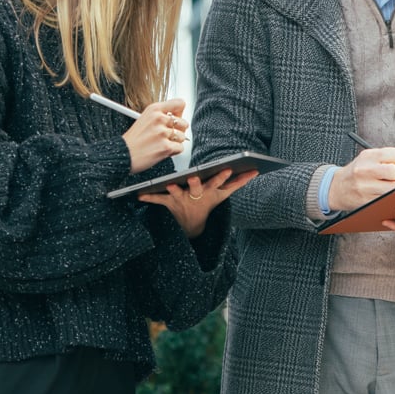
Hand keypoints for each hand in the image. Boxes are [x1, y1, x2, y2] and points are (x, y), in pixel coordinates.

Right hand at [122, 98, 189, 173]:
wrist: (121, 155)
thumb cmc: (132, 139)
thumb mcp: (144, 118)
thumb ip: (161, 115)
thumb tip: (179, 116)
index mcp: (154, 109)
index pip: (180, 103)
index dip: (180, 113)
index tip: (176, 118)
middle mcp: (159, 119)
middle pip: (184, 123)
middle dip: (178, 131)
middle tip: (166, 136)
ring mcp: (162, 133)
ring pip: (183, 136)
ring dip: (175, 142)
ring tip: (161, 143)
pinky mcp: (165, 146)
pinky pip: (180, 148)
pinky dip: (173, 151)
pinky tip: (162, 150)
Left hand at [138, 168, 256, 237]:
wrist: (192, 224)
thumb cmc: (208, 202)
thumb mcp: (224, 194)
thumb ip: (240, 182)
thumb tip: (256, 170)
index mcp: (210, 192)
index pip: (218, 183)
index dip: (222, 177)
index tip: (227, 169)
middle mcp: (196, 196)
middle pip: (197, 188)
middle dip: (196, 183)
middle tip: (193, 176)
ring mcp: (182, 200)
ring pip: (176, 193)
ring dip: (171, 190)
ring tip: (167, 184)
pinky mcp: (169, 203)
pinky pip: (158, 200)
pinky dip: (148, 198)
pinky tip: (138, 196)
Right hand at [327, 147, 394, 211]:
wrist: (337, 187)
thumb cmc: (359, 172)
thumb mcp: (372, 161)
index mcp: (368, 156)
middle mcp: (364, 170)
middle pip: (394, 171)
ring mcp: (364, 187)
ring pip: (393, 189)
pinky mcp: (365, 201)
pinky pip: (387, 201)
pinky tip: (394, 198)